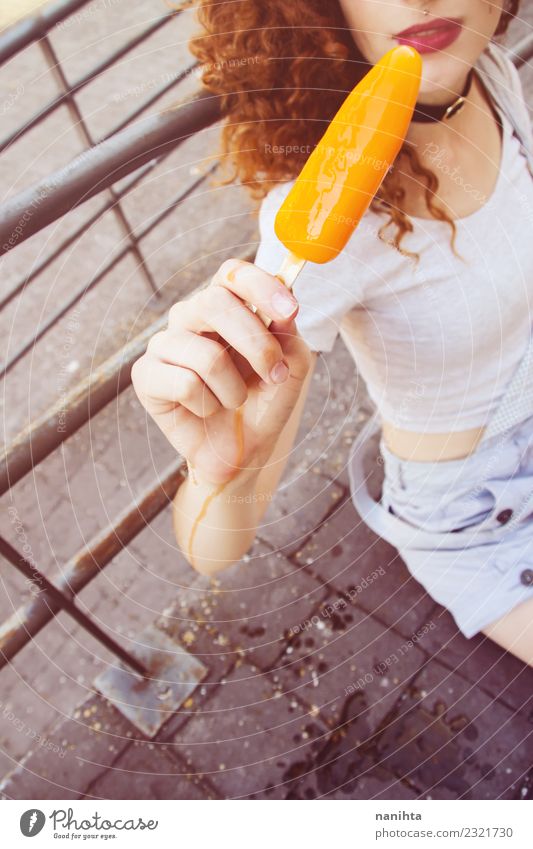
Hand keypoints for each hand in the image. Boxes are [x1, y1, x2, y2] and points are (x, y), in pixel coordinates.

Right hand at [131, 258, 312, 484]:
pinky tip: (206, 412)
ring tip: (234, 402)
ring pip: (206, 355)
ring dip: (234, 390)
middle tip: (274, 374)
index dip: (260, 286)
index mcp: (224, 305)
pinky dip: (208, 406)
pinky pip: (185, 384)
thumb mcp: (290, 368)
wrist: (241, 452)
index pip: (232, 273)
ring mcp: (164, 344)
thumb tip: (285, 309)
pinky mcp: (145, 376)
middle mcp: (189, 317)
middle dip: (255, 342)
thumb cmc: (263, 403)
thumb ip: (289, 336)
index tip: (290, 310)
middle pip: (214, 302)